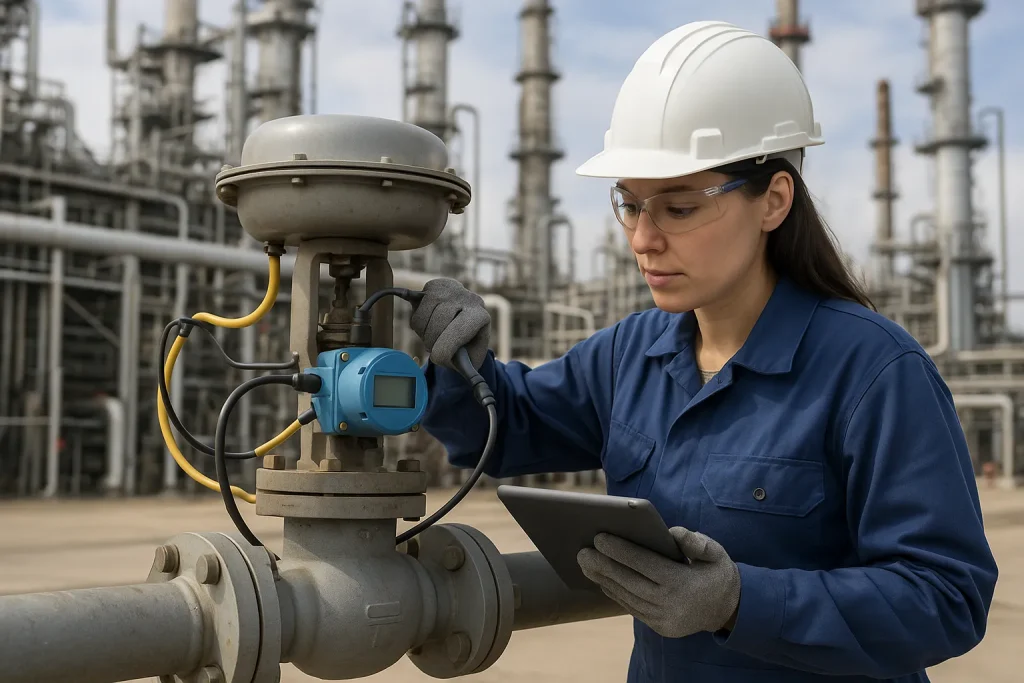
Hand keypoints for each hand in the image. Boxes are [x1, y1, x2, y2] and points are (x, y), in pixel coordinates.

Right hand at [409, 278, 489, 369]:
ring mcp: (451, 289)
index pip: (456, 334)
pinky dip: (418, 319)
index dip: (443, 352)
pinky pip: (416, 304)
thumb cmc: (468, 344)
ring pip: (424, 315)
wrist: (466, 320)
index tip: (438, 359)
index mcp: (481, 317)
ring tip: (432, 336)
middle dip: (431, 342)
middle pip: (437, 324)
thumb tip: (471, 381)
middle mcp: (468, 298)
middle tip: (434, 348)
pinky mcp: (436, 285)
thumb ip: (467, 368)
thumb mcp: (471, 359)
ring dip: (423, 331)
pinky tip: (426, 323)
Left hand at [577, 526, 740, 638]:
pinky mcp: (660, 627)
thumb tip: (671, 532)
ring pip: (627, 596)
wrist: (728, 609)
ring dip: (604, 580)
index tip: (599, 538)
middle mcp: (670, 604)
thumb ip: (696, 541)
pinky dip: (615, 593)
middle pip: (628, 581)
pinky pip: (632, 608)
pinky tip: (603, 580)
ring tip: (586, 564)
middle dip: (602, 566)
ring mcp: (663, 619)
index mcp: (682, 583)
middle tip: (581, 552)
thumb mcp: (716, 552)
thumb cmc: (717, 573)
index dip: (619, 550)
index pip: (643, 563)